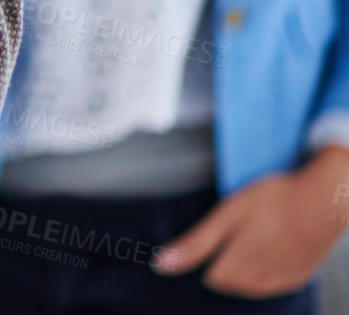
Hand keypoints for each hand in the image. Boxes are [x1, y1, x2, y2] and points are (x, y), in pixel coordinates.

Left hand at [153, 146, 348, 296]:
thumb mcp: (226, 216)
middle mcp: (262, 281)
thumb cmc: (274, 202)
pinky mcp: (300, 275)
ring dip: (246, 265)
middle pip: (230, 282)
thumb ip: (195, 244)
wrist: (324, 200)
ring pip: (253, 284)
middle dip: (225, 261)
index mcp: (238, 268)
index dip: (207, 256)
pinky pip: (275, 281)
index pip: (211, 278)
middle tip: (234, 231)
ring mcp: (284, 280)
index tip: (213, 235)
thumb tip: (161, 265)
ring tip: (253, 234)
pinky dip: (268, 267)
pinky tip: (271, 245)